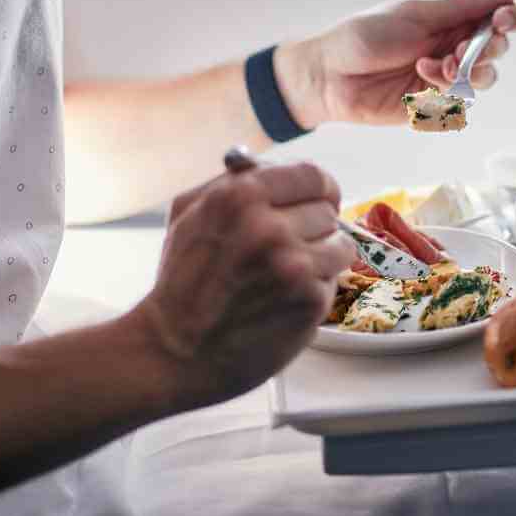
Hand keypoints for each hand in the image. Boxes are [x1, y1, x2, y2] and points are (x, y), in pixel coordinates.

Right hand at [132, 163, 354, 409]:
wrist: (175, 351)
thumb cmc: (182, 283)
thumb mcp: (188, 214)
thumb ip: (231, 182)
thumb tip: (272, 165)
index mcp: (240, 196)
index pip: (312, 175)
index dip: (319, 189)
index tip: (319, 199)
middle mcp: (269, 226)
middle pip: (327, 209)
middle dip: (312, 227)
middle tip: (287, 248)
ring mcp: (292, 264)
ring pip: (340, 244)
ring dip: (321, 258)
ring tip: (288, 275)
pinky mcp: (309, 299)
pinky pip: (334, 280)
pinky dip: (316, 288)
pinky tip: (285, 299)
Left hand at [277, 0, 515, 126]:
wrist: (330, 75)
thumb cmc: (365, 36)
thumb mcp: (416, 13)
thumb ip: (463, 5)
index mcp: (451, 18)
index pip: (499, 15)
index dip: (512, 17)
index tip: (504, 19)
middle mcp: (453, 46)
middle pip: (498, 48)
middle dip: (490, 46)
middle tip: (463, 46)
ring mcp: (444, 77)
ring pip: (485, 77)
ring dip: (470, 69)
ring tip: (439, 64)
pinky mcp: (433, 104)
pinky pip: (460, 101)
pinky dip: (447, 88)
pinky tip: (422, 76)